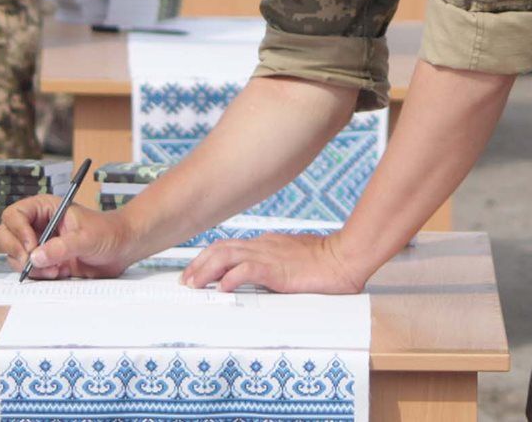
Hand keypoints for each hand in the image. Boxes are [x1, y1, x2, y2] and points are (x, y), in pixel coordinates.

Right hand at [0, 196, 136, 278]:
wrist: (121, 249)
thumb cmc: (108, 232)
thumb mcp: (87, 237)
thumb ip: (62, 247)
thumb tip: (36, 256)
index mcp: (45, 208)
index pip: (14, 214)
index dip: (17, 230)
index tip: (31, 246)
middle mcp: (37, 225)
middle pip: (4, 234)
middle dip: (15, 250)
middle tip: (30, 262)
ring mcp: (38, 244)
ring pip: (13, 255)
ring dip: (29, 266)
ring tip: (55, 268)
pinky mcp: (43, 262)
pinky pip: (27, 270)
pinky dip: (38, 275)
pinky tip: (58, 272)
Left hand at [181, 232, 367, 294]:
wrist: (344, 258)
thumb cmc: (324, 262)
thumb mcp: (292, 261)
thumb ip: (275, 266)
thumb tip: (261, 277)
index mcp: (266, 243)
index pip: (229, 246)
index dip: (208, 257)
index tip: (196, 271)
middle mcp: (263, 245)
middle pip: (221, 247)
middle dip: (199, 263)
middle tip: (186, 280)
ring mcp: (269, 255)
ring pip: (227, 255)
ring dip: (207, 270)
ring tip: (195, 284)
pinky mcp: (277, 268)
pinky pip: (248, 270)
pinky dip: (231, 277)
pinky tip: (222, 288)